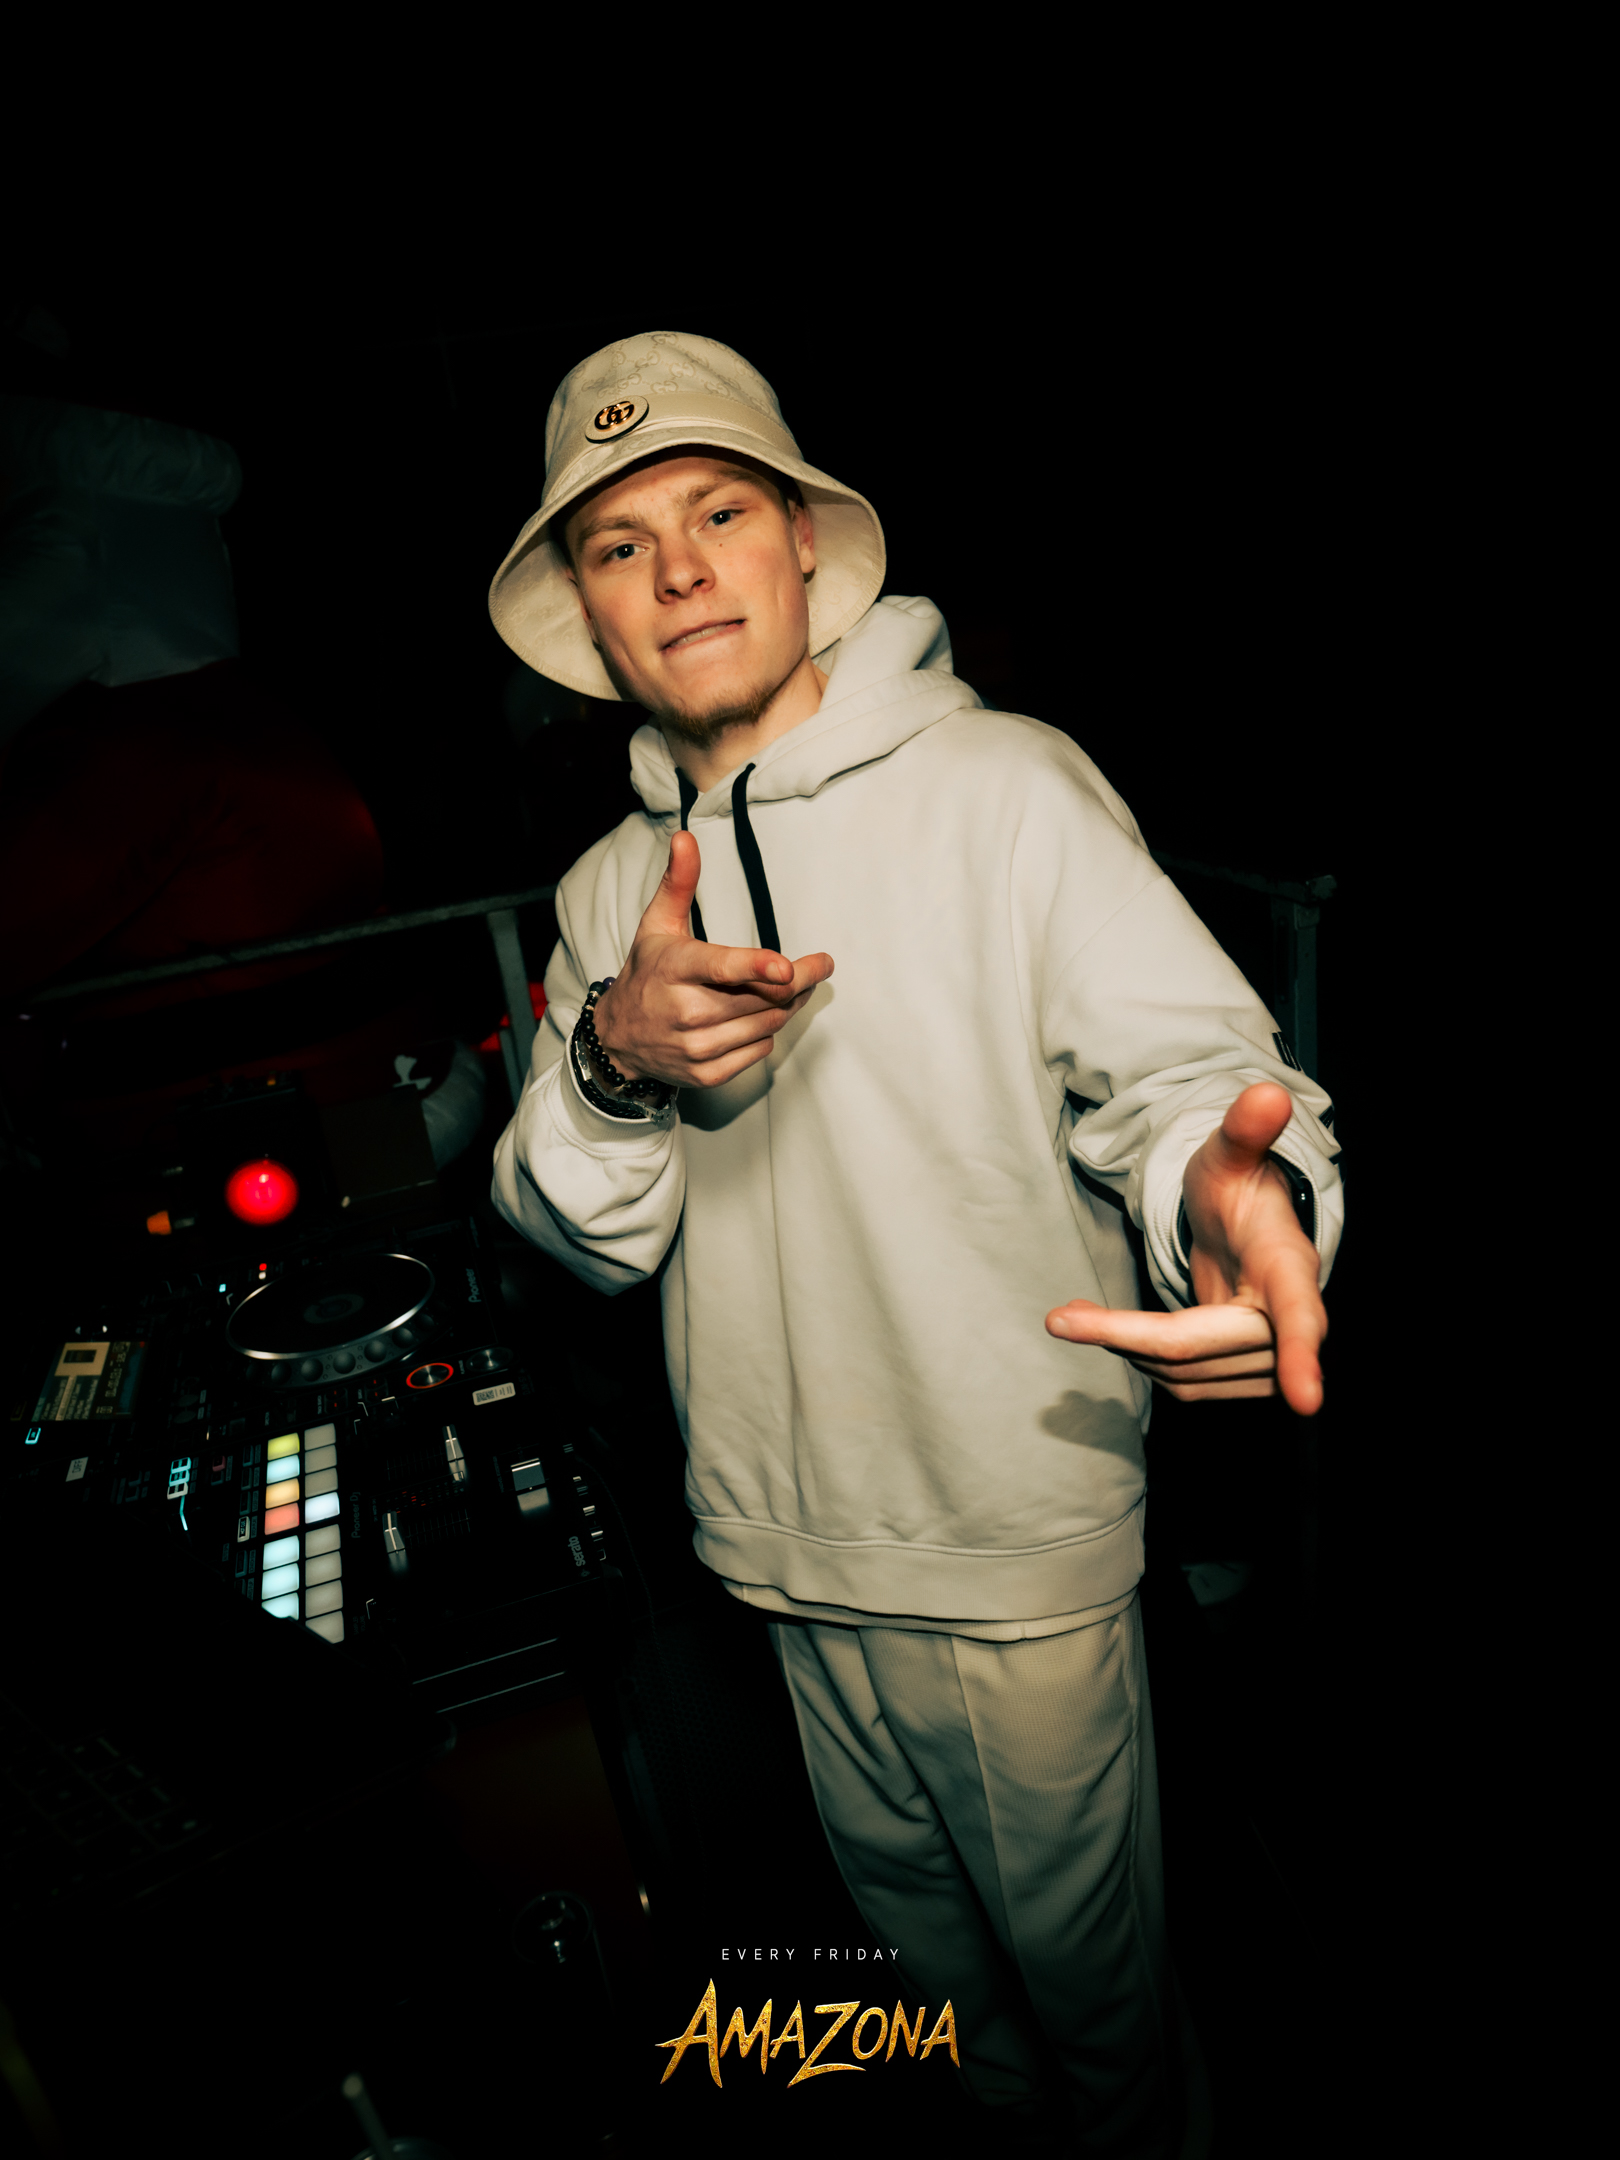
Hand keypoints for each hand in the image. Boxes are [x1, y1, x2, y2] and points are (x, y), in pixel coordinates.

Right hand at [591, 829, 833, 1090]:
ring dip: (788, 1004)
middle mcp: (686, 1011)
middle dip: (801, 980)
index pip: (722, 968)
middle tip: (820, 965)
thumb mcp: (657, 925)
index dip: (758, 967)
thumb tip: (685, 837)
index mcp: (675, 968)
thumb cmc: (648, 972)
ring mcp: (696, 1047)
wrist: (619, 1037)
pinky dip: (767, 1032)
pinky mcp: (706, 1073)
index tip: (788, 966)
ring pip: (768, 1023)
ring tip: (791, 987)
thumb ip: (679, 882)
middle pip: (763, 997)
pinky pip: (760, 1049)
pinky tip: (757, 1017)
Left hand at [1046, 1082, 1326, 1415]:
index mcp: (1290, 1269)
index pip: (1301, 1316)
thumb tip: (1267, 1092)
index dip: (1302, 1357)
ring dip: (1123, 1347)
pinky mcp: (1239, 1381)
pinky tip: (1109, 1331)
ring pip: (1183, 1375)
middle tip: (1060, 1318)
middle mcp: (1283, 1324)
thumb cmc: (1239, 1191)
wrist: (1245, 1233)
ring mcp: (1265, 1362)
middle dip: (1125, 1336)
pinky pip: (1182, 1385)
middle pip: (1199, 1348)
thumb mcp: (1232, 1155)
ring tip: (1082, 1315)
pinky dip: (1137, 1359)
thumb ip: (1245, 1129)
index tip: (1306, 1401)